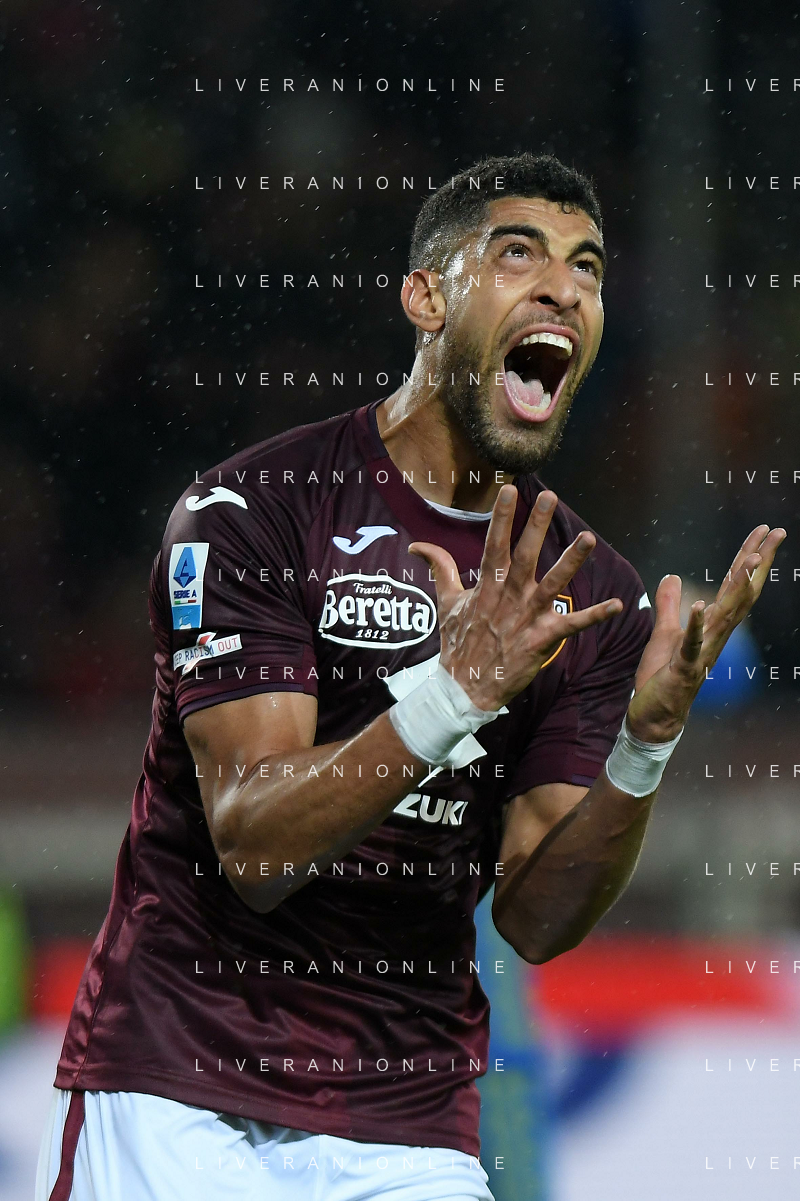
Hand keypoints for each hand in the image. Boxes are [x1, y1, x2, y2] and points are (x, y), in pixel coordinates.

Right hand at [409, 484, 622, 710]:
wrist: (464, 687)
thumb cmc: (458, 643)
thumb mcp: (447, 602)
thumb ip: (440, 568)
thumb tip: (416, 544)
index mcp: (488, 586)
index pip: (494, 544)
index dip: (501, 517)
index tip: (508, 490)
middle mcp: (509, 596)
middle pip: (525, 555)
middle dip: (536, 525)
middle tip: (550, 497)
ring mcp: (526, 617)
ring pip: (552, 584)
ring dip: (571, 562)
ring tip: (589, 539)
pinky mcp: (542, 640)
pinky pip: (572, 625)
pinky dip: (595, 616)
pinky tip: (618, 606)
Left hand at [627, 524, 786, 741]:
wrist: (655, 715)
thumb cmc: (663, 676)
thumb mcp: (664, 632)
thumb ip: (669, 605)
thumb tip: (671, 577)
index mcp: (712, 624)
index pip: (734, 584)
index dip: (749, 556)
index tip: (766, 531)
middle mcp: (715, 634)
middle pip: (741, 592)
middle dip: (758, 561)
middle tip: (776, 533)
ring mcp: (704, 650)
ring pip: (726, 614)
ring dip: (738, 586)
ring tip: (750, 559)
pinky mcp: (685, 667)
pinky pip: (693, 643)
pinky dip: (696, 624)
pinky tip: (701, 604)